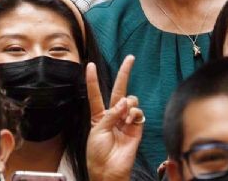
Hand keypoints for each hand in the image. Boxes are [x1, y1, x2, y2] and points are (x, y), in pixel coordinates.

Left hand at [86, 55, 143, 180]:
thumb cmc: (97, 153)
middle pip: (119, 89)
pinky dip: (133, 114)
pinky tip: (128, 123)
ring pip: (130, 100)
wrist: (108, 170)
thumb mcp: (97, 130)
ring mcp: (126, 120)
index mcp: (99, 115)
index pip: (95, 93)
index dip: (92, 79)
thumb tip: (125, 102)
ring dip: (127, 105)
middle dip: (125, 73)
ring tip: (123, 118)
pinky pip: (137, 112)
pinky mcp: (136, 127)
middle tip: (130, 58)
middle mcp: (113, 114)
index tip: (90, 65)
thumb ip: (110, 114)